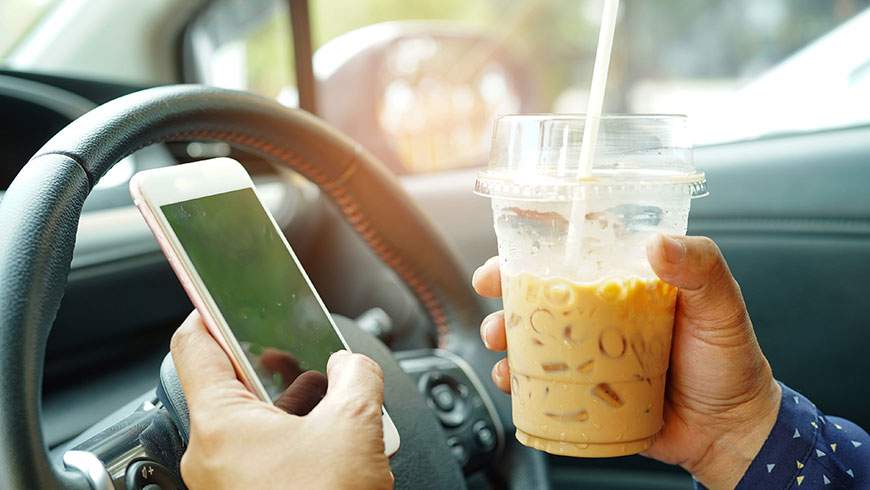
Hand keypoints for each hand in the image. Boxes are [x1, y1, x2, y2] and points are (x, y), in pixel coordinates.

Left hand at [171, 311, 392, 489]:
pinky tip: (329, 440)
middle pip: (229, 383)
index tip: (219, 292)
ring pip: (250, 421)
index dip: (208, 310)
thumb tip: (352, 366)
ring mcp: (226, 481)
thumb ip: (356, 377)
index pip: (193, 346)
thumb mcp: (354, 426)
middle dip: (272, 364)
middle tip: (300, 350)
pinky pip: (261, 452)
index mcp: (220, 424)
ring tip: (330, 400)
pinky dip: (291, 437)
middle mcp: (211, 453)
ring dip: (289, 405)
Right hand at [472, 235, 780, 489]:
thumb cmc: (730, 362)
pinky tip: (511, 381)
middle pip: (541, 289)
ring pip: (531, 333)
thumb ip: (701, 268)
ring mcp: (587, 352)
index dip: (540, 238)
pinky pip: (538, 381)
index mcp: (628, 281)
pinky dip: (515, 380)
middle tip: (490, 287)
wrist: (729, 431)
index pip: (579, 249)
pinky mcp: (580, 390)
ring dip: (502, 331)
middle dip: (505, 285)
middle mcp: (601, 312)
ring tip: (499, 340)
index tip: (513, 232)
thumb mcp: (722, 307)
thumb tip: (658, 244)